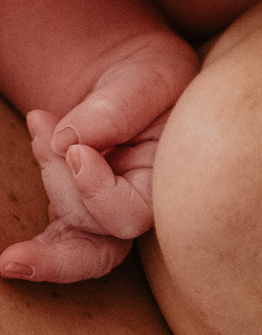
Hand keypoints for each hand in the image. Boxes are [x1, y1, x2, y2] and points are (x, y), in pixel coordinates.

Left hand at [0, 35, 195, 282]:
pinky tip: (7, 260)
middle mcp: (145, 207)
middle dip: (63, 185)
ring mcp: (110, 215)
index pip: (134, 213)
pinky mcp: (82, 213)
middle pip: (98, 232)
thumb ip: (117, 106)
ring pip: (74, 239)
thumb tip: (68, 140)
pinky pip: (59, 246)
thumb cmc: (150, 75)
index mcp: (171, 182)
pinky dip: (35, 251)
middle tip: (49, 133)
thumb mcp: (148, 76)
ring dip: (49, 184)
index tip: (75, 149)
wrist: (125, 78)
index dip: (98, 191)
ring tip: (41, 127)